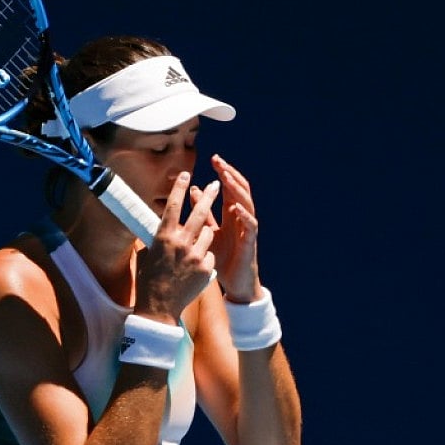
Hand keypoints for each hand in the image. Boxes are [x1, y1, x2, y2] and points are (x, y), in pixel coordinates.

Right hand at [135, 171, 219, 319]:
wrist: (159, 308)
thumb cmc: (149, 281)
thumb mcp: (147, 255)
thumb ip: (157, 239)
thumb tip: (159, 228)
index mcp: (163, 237)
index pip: (173, 205)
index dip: (180, 188)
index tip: (186, 174)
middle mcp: (180, 243)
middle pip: (199, 212)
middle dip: (209, 196)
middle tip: (216, 184)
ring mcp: (195, 255)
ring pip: (208, 234)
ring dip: (205, 235)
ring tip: (194, 246)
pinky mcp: (206, 268)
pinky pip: (210, 255)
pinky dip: (204, 258)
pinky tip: (194, 269)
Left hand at [194, 154, 261, 302]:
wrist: (234, 285)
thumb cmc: (222, 259)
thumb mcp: (208, 233)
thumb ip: (203, 213)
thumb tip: (194, 190)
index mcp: (232, 215)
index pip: (230, 188)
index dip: (224, 173)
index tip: (213, 159)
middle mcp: (242, 219)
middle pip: (240, 190)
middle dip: (230, 174)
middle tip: (218, 161)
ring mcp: (247, 230)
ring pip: (247, 203)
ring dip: (236, 190)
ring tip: (226, 177)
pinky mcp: (250, 243)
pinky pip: (250, 226)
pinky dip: (244, 215)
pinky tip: (236, 207)